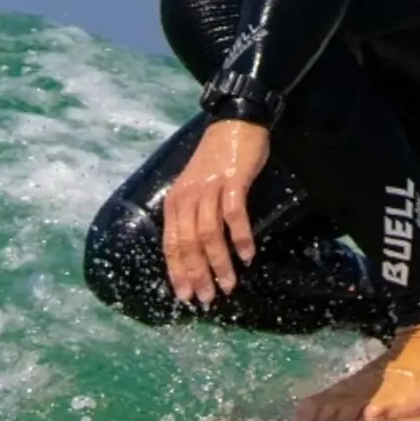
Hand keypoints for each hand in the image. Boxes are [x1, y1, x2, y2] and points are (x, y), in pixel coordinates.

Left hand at [162, 118, 271, 307]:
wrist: (235, 122)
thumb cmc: (217, 159)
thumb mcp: (195, 187)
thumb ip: (193, 214)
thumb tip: (199, 251)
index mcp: (175, 202)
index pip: (171, 245)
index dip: (177, 272)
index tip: (185, 296)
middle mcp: (187, 198)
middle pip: (188, 244)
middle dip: (197, 275)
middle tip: (208, 298)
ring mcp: (209, 189)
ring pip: (209, 234)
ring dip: (219, 263)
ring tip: (229, 284)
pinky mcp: (232, 181)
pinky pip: (234, 215)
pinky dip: (240, 237)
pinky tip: (248, 255)